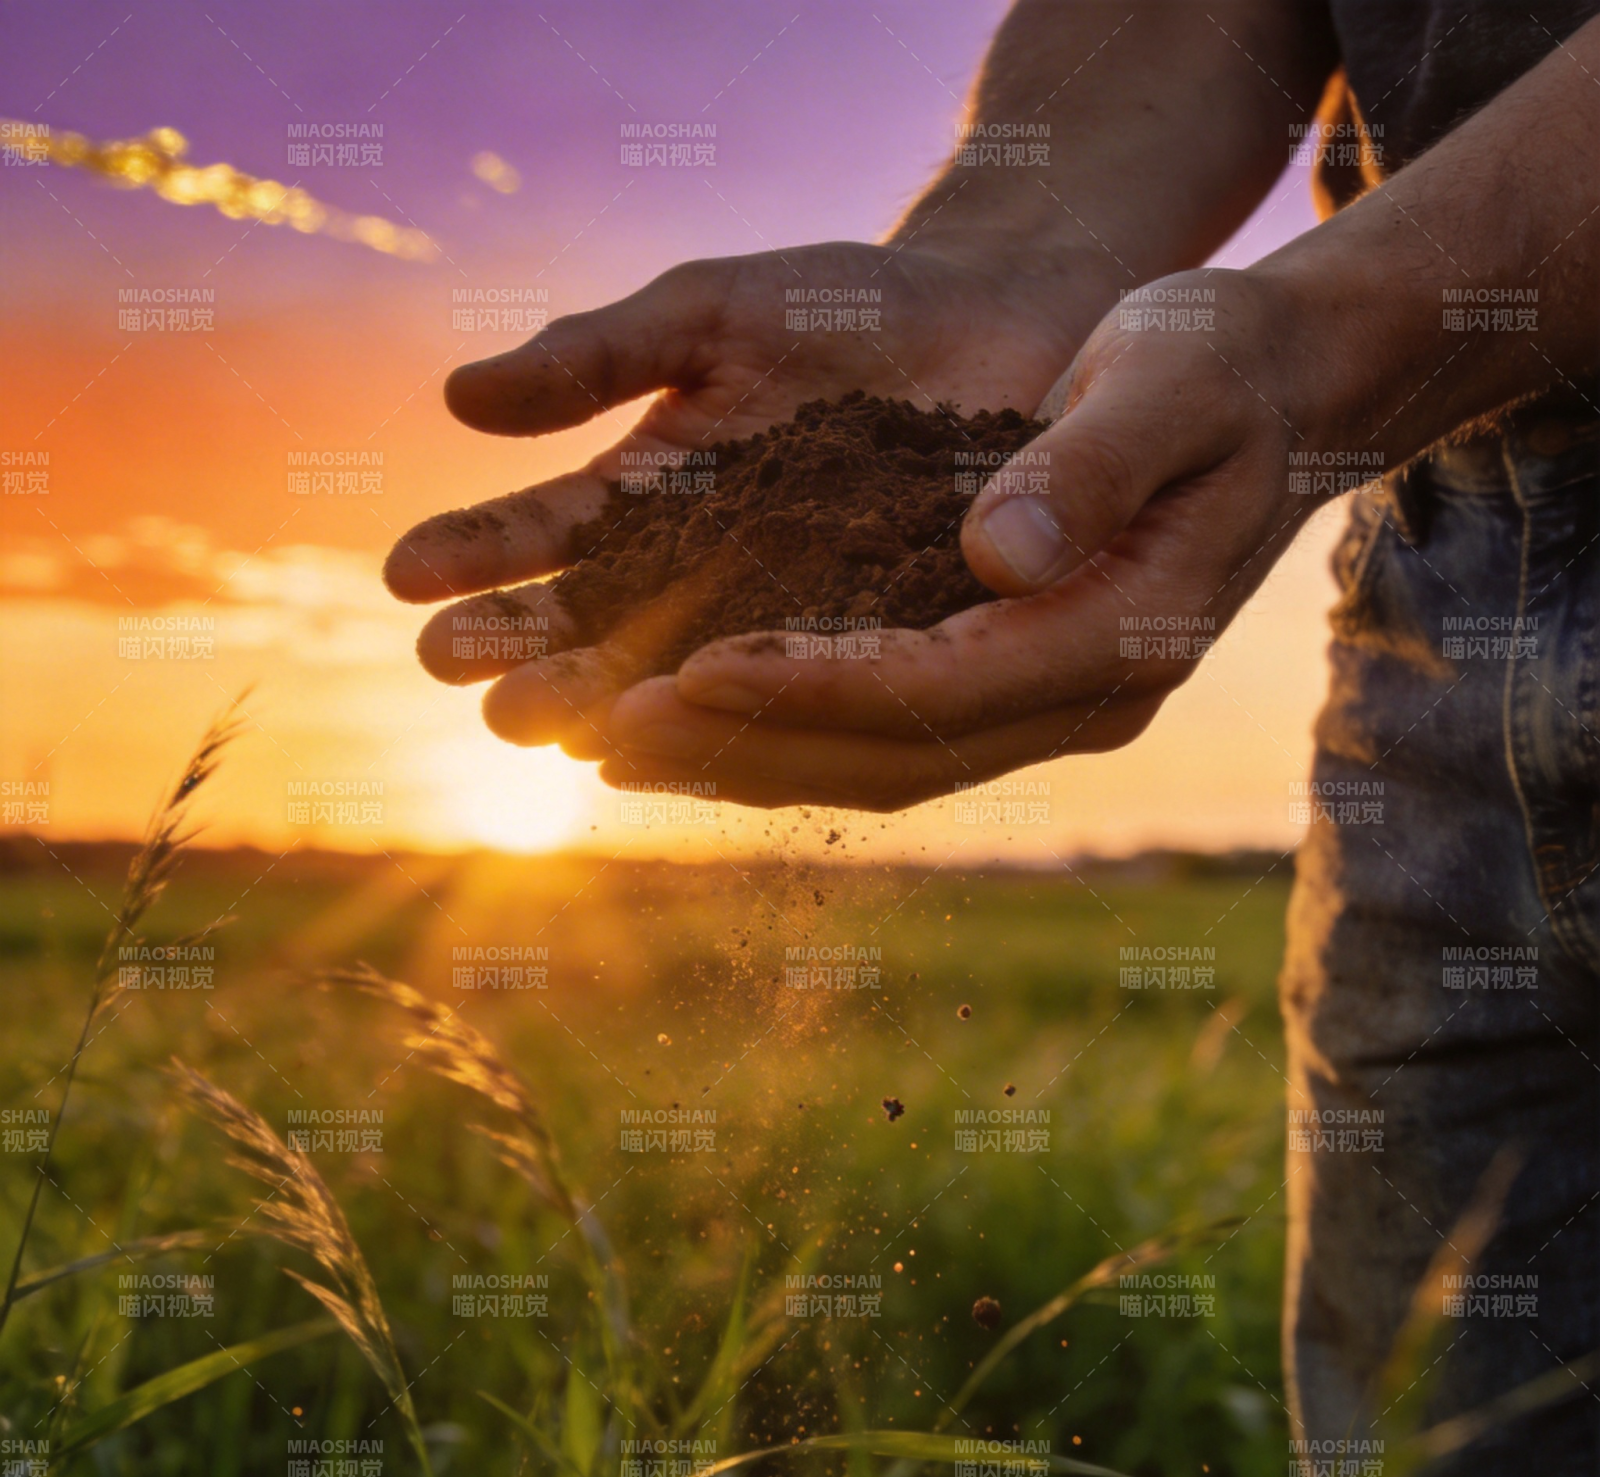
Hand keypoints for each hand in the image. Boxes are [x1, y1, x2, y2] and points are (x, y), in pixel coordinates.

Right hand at [385, 239, 1111, 747]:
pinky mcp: (876, 642)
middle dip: (527, 649)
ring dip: (614, 697)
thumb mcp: (711, 313)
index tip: (403, 579)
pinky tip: (694, 738)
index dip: (478, 558)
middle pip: (602, 624)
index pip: (549, 535)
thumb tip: (455, 398)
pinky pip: (809, 681)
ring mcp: (789, 614)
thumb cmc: (846, 308)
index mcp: (655, 493)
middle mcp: (707, 572)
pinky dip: (752, 709)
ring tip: (547, 723)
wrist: (996, 319)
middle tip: (456, 677)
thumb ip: (598, 356)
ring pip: (691, 669)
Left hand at [604, 266, 1324, 808]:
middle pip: (892, 754)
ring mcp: (1048, 705)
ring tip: (613, 749)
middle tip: (603, 734)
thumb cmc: (1217, 368)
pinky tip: (696, 721)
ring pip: (878, 765)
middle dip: (747, 747)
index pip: (940, 687)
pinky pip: (885, 732)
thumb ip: (1090, 468)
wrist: (1270, 395)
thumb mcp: (1170, 384)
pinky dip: (786, 734)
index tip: (691, 669)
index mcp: (1122, 638)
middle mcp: (1082, 700)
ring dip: (747, 761)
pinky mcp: (1010, 683)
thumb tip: (994, 558)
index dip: (813, 687)